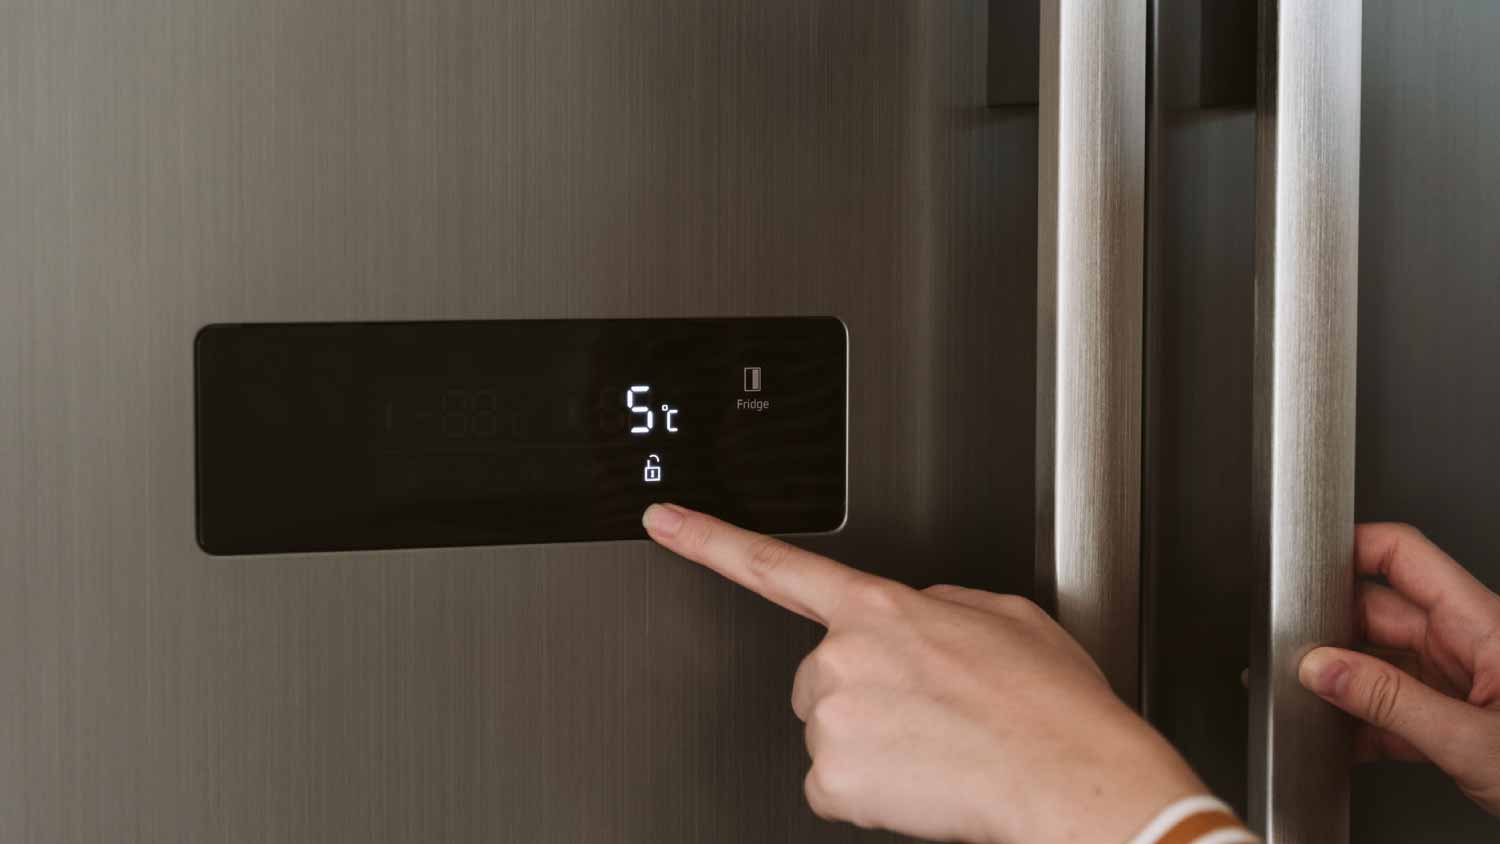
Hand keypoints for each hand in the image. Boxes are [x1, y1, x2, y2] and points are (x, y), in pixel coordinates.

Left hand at [643, 503, 1205, 843]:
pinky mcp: (831, 779)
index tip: (662, 521)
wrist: (1070, 779)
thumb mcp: (1005, 616)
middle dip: (859, 693)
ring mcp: (832, 717)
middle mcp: (844, 655)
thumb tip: (920, 615)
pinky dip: (867, 792)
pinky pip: (830, 787)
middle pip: (817, 677)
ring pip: (827, 733)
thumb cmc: (1048, 707)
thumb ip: (938, 603)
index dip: (708, 539)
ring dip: (868, 744)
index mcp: (882, 607)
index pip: (775, 564)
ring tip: (936, 745)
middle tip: (925, 713)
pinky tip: (920, 780)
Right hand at [1298, 523, 1499, 812]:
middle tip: (1293, 654)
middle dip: (1332, 630)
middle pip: (1381, 612)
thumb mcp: (1474, 741)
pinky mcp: (1457, 721)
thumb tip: (1324, 669)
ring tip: (1311, 702)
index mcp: (1485, 626)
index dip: (1352, 547)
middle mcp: (1472, 645)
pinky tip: (1343, 740)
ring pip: (1383, 662)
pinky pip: (1395, 707)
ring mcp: (1464, 682)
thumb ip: (1391, 703)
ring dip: (1344, 683)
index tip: (1306, 562)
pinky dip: (1363, 722)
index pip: (1403, 556)